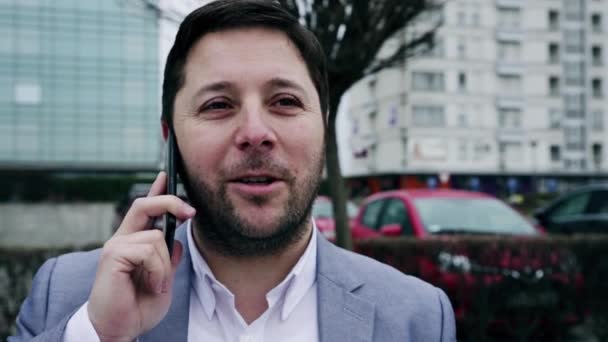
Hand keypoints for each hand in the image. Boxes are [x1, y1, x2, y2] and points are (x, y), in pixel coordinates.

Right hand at [88, 172, 195, 341]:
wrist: (118, 329)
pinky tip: (152, 286)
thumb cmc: (137, 307)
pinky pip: (149, 250)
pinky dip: (158, 270)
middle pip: (145, 204)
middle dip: (170, 201)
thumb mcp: (163, 280)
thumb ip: (169, 259)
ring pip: (156, 237)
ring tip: (157, 285)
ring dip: (165, 264)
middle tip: (191, 212)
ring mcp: (116, 246)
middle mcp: (122, 239)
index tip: (167, 174)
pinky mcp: (112, 256)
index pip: (145, 209)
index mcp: (134, 242)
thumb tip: (178, 241)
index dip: (156, 190)